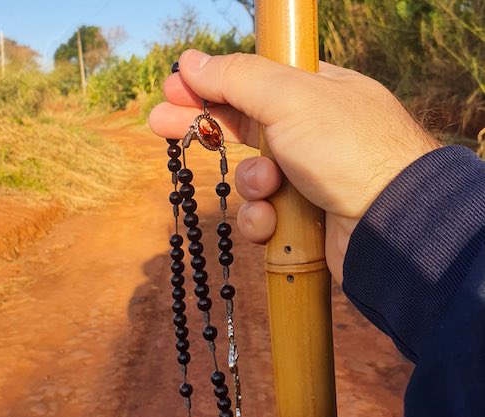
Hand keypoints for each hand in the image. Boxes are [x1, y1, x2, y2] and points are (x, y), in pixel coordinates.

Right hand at [149, 50, 438, 282]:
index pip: (249, 82)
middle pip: (241, 126)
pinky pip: (262, 216)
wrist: (390, 223)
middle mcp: (308, 132)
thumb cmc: (347, 149)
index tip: (174, 88)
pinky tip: (274, 222)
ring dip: (252, 185)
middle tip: (159, 124)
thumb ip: (237, 78)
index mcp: (312, 92)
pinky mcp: (301, 217)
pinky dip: (262, 221)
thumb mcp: (291, 98)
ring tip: (269, 187)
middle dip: (202, 128)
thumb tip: (192, 60)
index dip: (209, 85)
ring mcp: (306, 177)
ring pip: (251, 179)